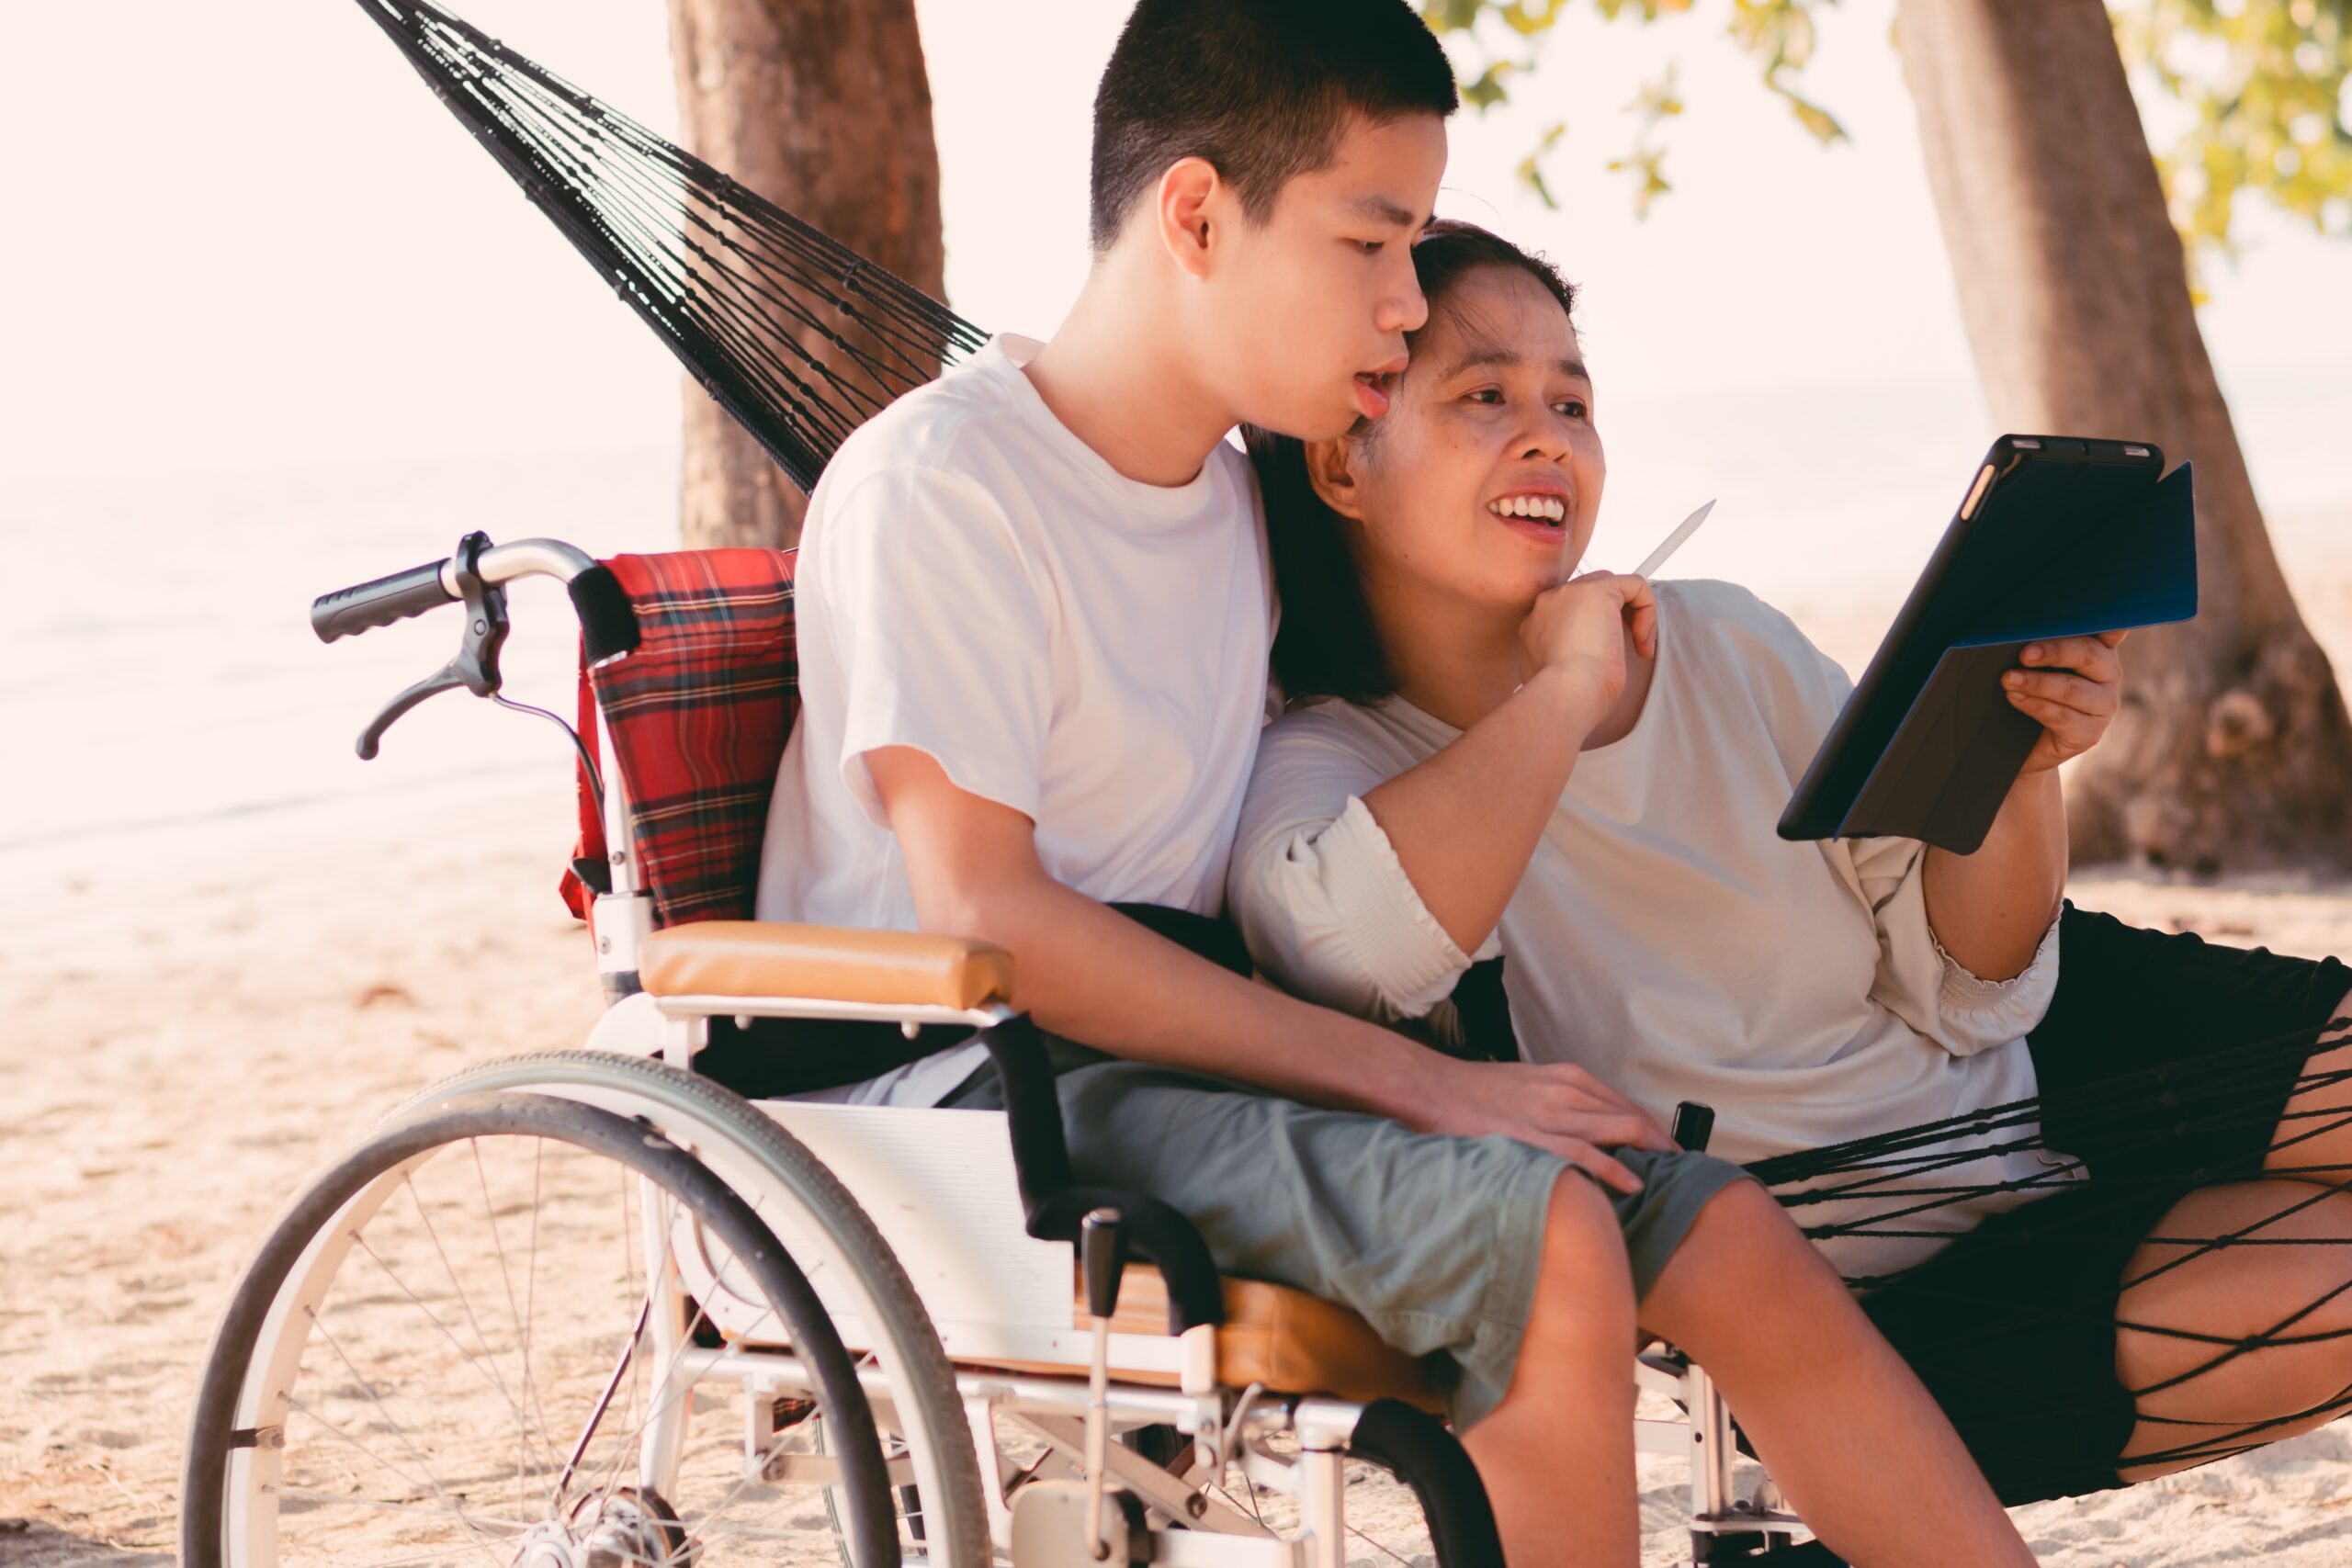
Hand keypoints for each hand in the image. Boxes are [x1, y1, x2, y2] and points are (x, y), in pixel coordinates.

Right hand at [1408, 1056, 1677, 1194]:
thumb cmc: (1473, 1092)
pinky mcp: (1535, 1137)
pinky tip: (1632, 1184)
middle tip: (1680, 1168)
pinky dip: (1615, 1168)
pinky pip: (1586, 1154)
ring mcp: (1552, 1114)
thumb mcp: (1525, 1087)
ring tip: (1670, 1177)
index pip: (1623, 1104)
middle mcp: (1567, 1091)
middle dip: (1662, 1142)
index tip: (1665, 1149)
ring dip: (1649, 1153)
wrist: (1431, 1088)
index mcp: (1566, 1078)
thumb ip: (1555, 1103)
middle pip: (1632, 1116)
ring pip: (1619, 1130)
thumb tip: (1577, 1129)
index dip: (1651, 1128)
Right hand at [1519, 571, 1656, 710]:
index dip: (1596, 628)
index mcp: (1536, 624)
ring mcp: (1570, 592)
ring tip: (1640, 648)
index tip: (1606, 654)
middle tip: (1629, 649)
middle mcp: (1549, 603)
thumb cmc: (1566, 697)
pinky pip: (1634, 585)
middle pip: (1592, 593)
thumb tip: (1588, 654)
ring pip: (1614, 586)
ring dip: (1634, 615)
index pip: (1573, 611)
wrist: (1565, 695)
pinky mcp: (1597, 591)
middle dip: (1616, 619)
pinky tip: (1642, 640)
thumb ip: (1565, 655)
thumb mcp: (1559, 674)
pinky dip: (1647, 609)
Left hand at [2006, 631, 2126, 773]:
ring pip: (2072, 689)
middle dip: (2054, 651)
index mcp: (2099, 649)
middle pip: (2087, 655)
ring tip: (2008, 679)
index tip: (2103, 616)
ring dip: (2037, 683)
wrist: (2022, 742)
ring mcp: (2103, 705)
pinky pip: (2062, 717)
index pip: (2109, 631)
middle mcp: (2108, 674)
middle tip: (2024, 653)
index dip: (2109, 624)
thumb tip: (2019, 628)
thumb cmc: (2029, 690)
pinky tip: (2016, 698)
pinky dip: (2035, 705)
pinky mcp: (2090, 733)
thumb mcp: (2034, 664)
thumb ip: (2038, 644)